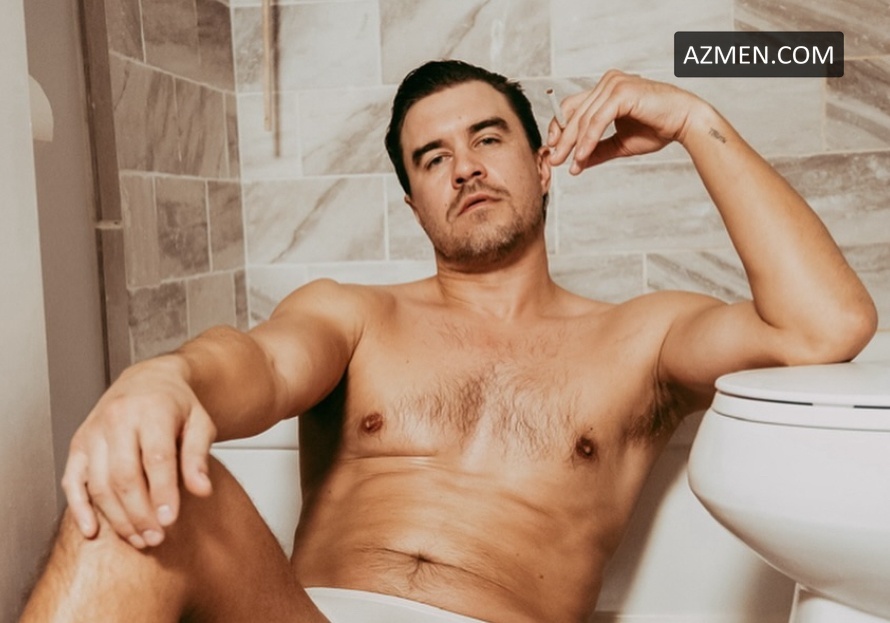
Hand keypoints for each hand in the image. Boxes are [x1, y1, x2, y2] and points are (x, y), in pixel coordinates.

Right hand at [61, 356, 216, 547]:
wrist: (148, 381)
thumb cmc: (176, 405)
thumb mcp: (200, 423)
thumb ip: (199, 456)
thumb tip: (202, 490)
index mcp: (152, 410)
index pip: (156, 458)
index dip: (162, 492)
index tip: (170, 521)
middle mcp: (118, 419)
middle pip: (124, 475)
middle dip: (139, 512)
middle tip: (156, 538)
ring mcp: (94, 432)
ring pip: (99, 483)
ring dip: (117, 517)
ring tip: (139, 538)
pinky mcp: (78, 445)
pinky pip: (72, 481)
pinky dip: (79, 508)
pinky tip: (92, 530)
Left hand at [547, 70, 702, 173]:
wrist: (685, 122)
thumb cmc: (657, 128)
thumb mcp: (620, 143)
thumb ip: (597, 149)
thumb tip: (576, 164)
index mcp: (605, 89)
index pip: (572, 107)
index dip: (559, 128)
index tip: (553, 150)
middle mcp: (607, 82)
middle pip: (574, 113)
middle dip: (563, 140)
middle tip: (555, 162)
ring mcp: (614, 84)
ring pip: (584, 118)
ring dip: (574, 144)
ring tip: (570, 164)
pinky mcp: (621, 93)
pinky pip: (597, 121)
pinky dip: (588, 140)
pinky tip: (582, 157)